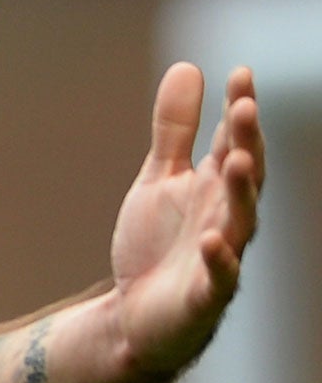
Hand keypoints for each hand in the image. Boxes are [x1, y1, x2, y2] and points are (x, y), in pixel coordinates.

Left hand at [109, 63, 264, 378]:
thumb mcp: (159, 180)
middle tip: (245, 106)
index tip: (239, 73)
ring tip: (238, 160)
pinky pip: (220, 277)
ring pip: (240, 220)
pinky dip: (220, 259)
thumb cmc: (157, 245)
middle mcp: (226, 216)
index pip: (233, 141)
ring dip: (242, 192)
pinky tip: (213, 240)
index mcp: (215, 187)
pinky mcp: (205, 295)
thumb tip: (187, 66)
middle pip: (245, 175)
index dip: (238, 110)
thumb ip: (175, 131)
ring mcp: (221, 255)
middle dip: (246, 142)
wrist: (135, 316)